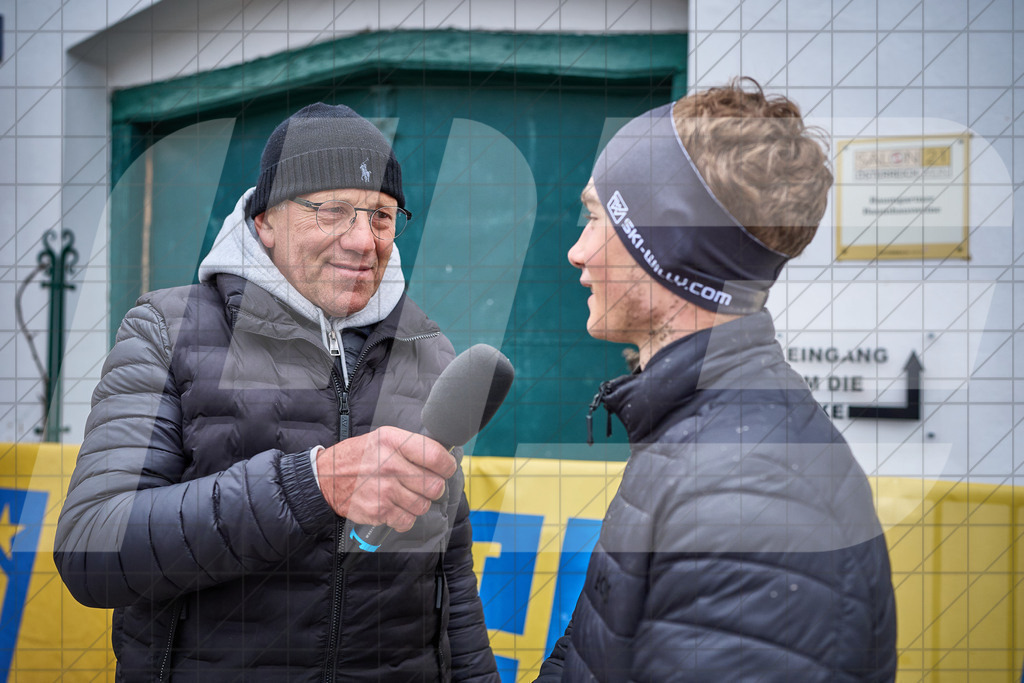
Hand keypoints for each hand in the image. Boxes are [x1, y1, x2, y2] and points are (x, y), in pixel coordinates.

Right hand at [316, 426, 456, 531]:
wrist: (326, 477)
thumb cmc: (361, 456)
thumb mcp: (384, 438)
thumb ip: (412, 445)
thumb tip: (444, 457)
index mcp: (393, 442)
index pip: (436, 456)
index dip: (447, 466)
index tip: (445, 469)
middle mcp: (390, 465)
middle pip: (435, 486)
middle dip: (434, 487)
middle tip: (425, 484)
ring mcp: (384, 490)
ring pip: (423, 505)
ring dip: (418, 503)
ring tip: (405, 495)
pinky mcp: (379, 511)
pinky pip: (407, 521)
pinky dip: (404, 517)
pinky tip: (394, 506)